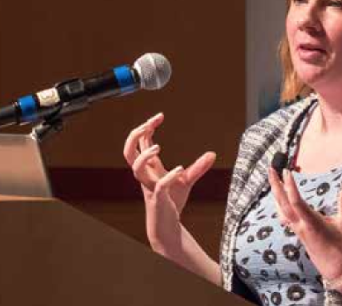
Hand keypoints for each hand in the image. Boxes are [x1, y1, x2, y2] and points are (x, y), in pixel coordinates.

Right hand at [123, 113, 215, 248]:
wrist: (167, 224)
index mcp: (149, 168)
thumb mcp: (186, 180)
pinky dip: (168, 177)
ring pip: (136, 169)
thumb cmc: (172, 201)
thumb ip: (198, 167)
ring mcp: (150, 187)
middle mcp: (146, 175)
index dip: (146, 127)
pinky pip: (159, 187)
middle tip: (147, 124)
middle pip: (129, 152)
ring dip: (145, 156)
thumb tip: (212, 154)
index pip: (140, 143)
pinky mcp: (159, 199)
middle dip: (134, 136)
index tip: (160, 116)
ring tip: (158, 147)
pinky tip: (179, 169)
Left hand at [267, 168, 341, 283]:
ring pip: (281, 210)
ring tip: (273, 179)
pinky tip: (279, 199)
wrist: (339, 271)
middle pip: (282, 203)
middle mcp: (301, 226)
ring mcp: (298, 231)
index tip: (287, 171)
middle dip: (276, 185)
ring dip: (276, 194)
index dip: (290, 186)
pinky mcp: (298, 234)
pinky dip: (280, 205)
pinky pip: (285, 217)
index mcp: (312, 223)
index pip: (296, 202)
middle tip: (271, 169)